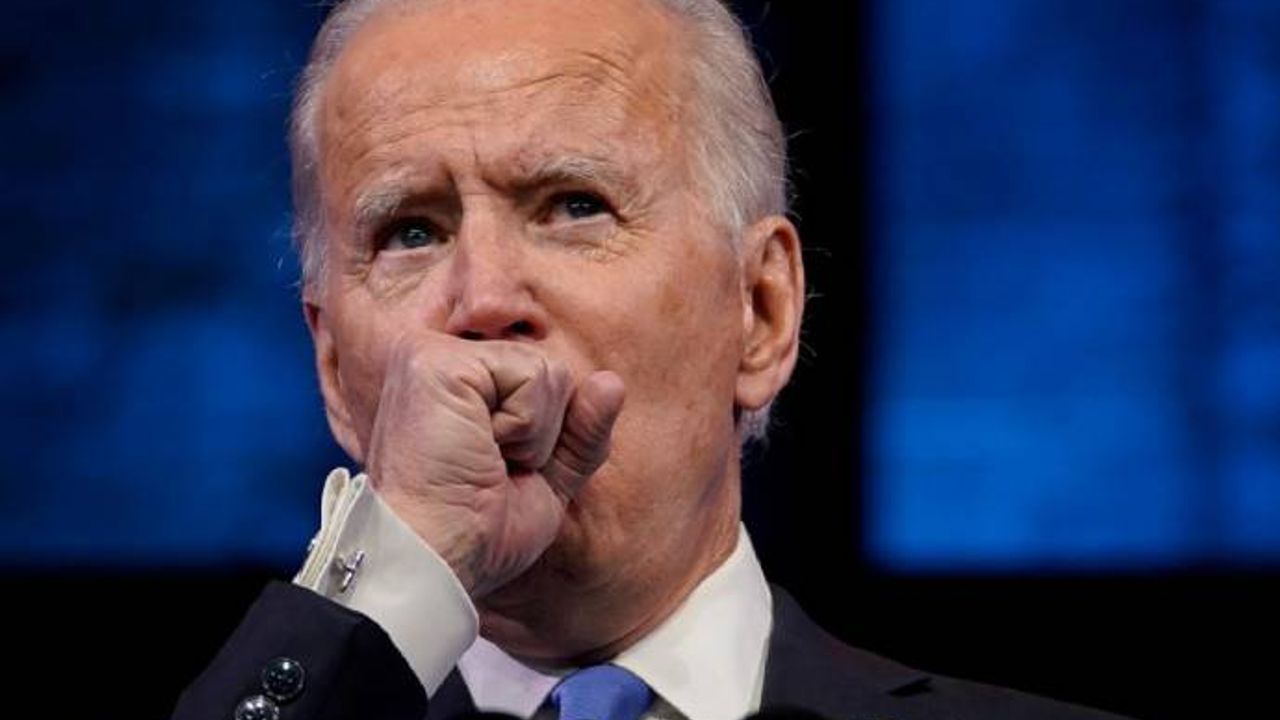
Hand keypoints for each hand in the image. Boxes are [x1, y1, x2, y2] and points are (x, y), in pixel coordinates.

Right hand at [364, 331, 624, 597]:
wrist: (439, 560)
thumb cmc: (477, 532)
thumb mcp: (547, 480)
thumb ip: (579, 431)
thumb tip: (611, 382)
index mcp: (454, 381)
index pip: (540, 376)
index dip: (544, 432)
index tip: (495, 468)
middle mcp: (436, 357)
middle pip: (550, 370)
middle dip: (542, 434)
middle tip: (487, 468)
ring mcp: (433, 353)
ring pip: (548, 369)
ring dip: (533, 435)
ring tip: (480, 460)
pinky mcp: (437, 360)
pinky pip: (533, 373)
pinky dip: (526, 426)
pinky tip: (480, 449)